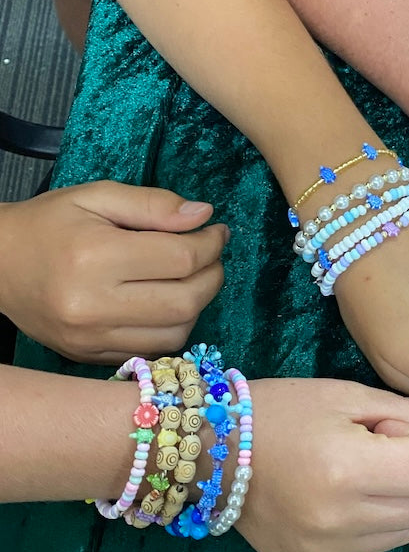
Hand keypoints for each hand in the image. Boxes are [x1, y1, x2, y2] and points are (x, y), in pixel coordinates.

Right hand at [0, 181, 227, 362]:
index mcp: (96, 257)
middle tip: (211, 255)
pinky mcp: (88, 355)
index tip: (217, 231)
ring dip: (197, 305)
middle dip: (212, 275)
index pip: (182, 258)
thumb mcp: (97, 196)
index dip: (211, 243)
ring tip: (191, 278)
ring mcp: (90, 338)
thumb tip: (204, 215)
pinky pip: (152, 351)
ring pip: (176, 333)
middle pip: (186, 301)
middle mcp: (92, 305)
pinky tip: (165, 302)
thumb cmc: (50, 223)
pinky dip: (172, 328)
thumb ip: (154, 204)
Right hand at [236, 379, 408, 551]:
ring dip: (399, 503)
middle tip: (379, 452)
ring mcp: (323, 551)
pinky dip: (370, 524)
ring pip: (407, 533)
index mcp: (347, 469)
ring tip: (359, 475)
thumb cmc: (286, 411)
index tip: (390, 433)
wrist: (215, 449)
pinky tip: (338, 498)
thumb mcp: (351, 395)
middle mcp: (337, 520)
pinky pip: (372, 549)